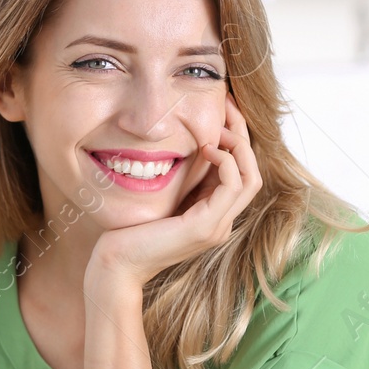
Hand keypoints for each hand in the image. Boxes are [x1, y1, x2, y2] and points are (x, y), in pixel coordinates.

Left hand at [86, 95, 263, 292]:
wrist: (117, 264)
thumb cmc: (131, 230)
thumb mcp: (163, 196)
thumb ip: (181, 179)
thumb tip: (188, 143)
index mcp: (213, 214)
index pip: (241, 172)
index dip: (237, 138)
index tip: (224, 109)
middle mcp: (222, 222)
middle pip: (252, 171)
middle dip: (242, 134)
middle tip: (227, 104)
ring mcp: (217, 227)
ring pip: (250, 178)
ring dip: (238, 146)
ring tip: (217, 127)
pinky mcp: (205, 227)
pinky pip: (232, 186)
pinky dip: (225, 161)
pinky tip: (206, 148)